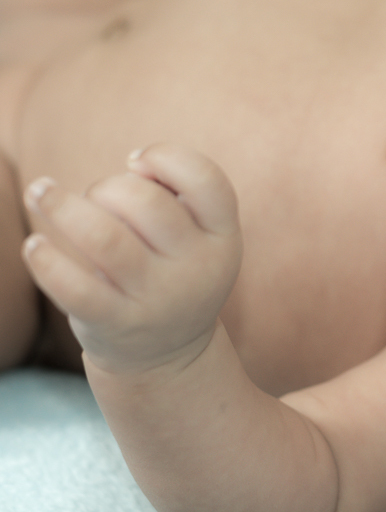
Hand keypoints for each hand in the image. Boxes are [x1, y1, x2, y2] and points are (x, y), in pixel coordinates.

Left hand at [22, 143, 242, 375]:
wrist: (170, 354)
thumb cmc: (174, 271)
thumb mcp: (200, 237)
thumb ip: (179, 194)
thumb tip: (134, 165)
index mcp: (223, 237)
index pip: (207, 180)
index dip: (166, 157)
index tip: (136, 163)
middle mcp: (197, 267)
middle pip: (145, 202)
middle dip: (108, 186)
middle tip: (97, 198)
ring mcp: (157, 298)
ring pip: (104, 237)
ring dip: (62, 206)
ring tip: (41, 193)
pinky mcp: (116, 323)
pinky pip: (75, 287)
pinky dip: (46, 260)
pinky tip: (35, 244)